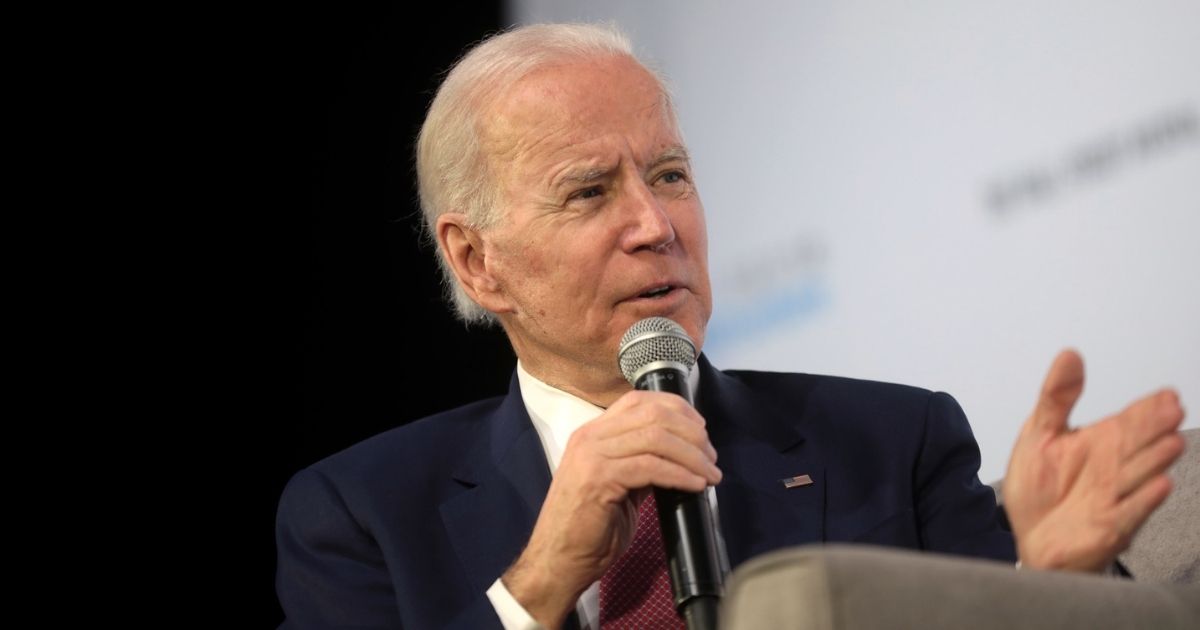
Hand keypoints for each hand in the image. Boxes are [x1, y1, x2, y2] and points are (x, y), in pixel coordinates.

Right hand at [501, 390, 720, 627]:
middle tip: (711, 457)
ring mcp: (592, 455)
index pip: (639, 400)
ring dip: (692, 456)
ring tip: (711, 474)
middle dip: (691, 433)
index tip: (701, 430)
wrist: (559, 560)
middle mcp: (590, 436)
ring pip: (655, 437)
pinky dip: (680, 474)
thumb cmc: (589, 529)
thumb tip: (680, 455)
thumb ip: (640, 463)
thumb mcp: (618, 485)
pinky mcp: (598, 479)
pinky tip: (696, 486)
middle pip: (652, 414)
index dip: (677, 409)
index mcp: (593, 433)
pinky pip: (650, 467)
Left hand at [1003, 349, 1185, 571]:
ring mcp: (1115, 498)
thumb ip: (1056, 397)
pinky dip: (1143, 500)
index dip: (1147, 409)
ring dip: (1154, 460)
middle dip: (1154, 428)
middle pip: (1136, 444)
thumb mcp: (1040, 434)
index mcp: (1101, 443)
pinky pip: (1129, 513)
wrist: (1032, 539)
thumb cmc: (1041, 488)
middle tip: (1173, 409)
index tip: (1167, 394)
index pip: (1129, 421)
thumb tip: (1070, 355)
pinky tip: (1161, 485)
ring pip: (1137, 475)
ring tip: (1172, 442)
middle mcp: (1114, 468)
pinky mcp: (1110, 528)